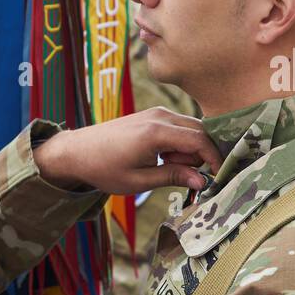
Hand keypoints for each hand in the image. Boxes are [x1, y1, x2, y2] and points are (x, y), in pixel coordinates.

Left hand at [33, 107, 220, 194]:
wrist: (78, 151)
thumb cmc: (104, 168)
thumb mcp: (139, 180)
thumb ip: (173, 177)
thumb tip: (202, 181)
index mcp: (156, 132)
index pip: (200, 141)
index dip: (213, 159)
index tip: (217, 177)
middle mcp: (160, 116)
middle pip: (201, 131)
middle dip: (201, 155)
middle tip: (183, 175)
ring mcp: (157, 112)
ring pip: (192, 128)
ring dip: (189, 150)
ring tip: (166, 165)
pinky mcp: (153, 114)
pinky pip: (180, 126)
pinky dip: (180, 143)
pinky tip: (163, 157)